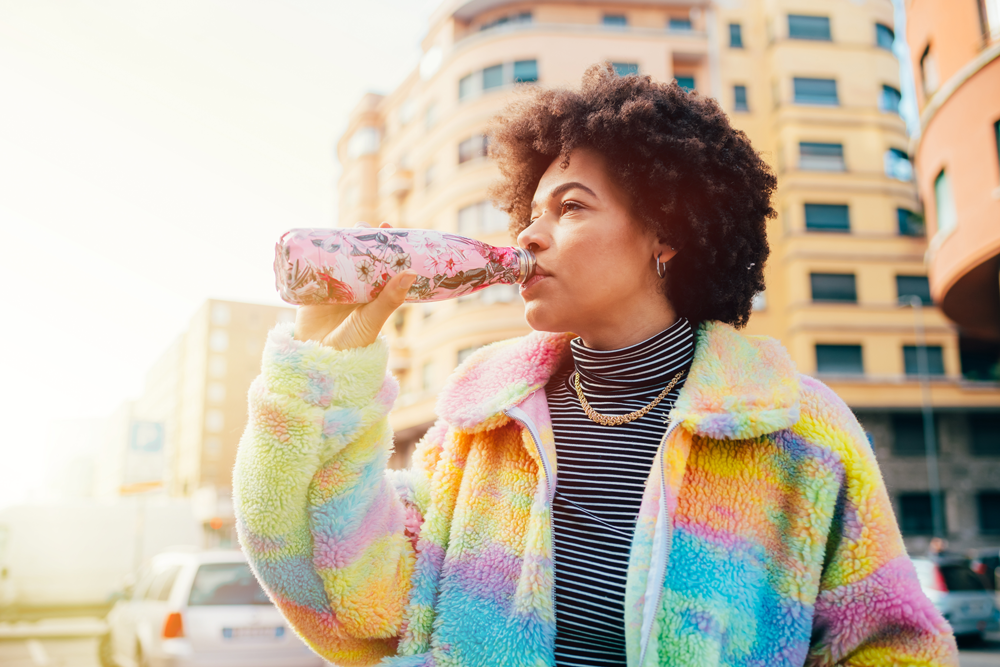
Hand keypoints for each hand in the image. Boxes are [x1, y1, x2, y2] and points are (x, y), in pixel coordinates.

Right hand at [293, 223, 415, 350]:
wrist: (316, 362)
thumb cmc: (350, 345)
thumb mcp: (372, 320)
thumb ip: (389, 299)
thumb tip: (411, 273)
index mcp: (374, 295)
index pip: (382, 265)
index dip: (386, 247)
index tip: (388, 228)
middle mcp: (355, 288)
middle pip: (359, 257)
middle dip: (361, 240)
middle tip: (363, 226)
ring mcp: (333, 287)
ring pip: (338, 259)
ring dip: (340, 243)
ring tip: (344, 230)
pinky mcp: (312, 289)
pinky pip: (314, 268)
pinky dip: (314, 254)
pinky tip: (316, 240)